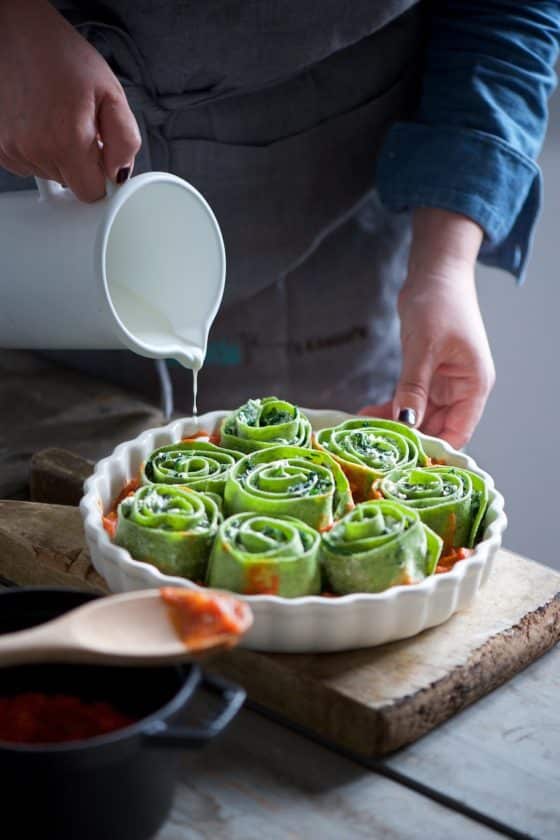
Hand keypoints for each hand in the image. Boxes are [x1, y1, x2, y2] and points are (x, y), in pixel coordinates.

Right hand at [0, 0, 140, 200]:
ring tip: (57, 118)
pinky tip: (40, 122)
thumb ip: (124, 140)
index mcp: (67, 140)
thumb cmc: (61, 56)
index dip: (102, 176)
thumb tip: (120, 174)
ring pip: (50, 174)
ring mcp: (12, 149)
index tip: (103, 158)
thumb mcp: (111, 93)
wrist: (15, 31)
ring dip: (59, 155)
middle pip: (71, 184)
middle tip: (80, 126)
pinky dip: (38, 149)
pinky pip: (28, 164)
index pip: (91, 193)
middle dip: (82, 162)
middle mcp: (34, 149)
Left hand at [361, 208, 494, 448]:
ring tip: (367, 434)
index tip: (406, 461)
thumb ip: (414, 386)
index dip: (435, 448)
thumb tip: (406, 421)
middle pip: (437, 428)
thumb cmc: (440, 304)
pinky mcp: (425, 375)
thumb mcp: (424, 348)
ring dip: (396, 424)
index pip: (459, 431)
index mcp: (474, 385)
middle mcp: (462, 389)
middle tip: (377, 449)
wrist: (433, 274)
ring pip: (419, 416)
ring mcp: (443, 384)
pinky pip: (409, 400)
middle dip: (409, 439)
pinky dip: (392, 408)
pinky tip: (369, 415)